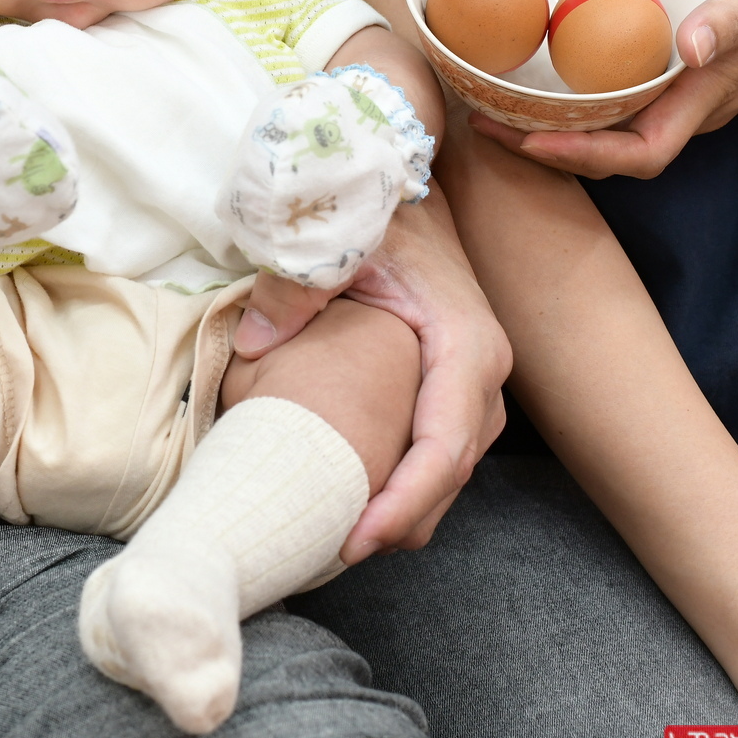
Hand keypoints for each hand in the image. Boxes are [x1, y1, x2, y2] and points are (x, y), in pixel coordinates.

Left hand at [232, 188, 509, 561]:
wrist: (406, 184)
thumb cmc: (377, 211)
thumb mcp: (338, 237)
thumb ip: (296, 284)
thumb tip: (255, 344)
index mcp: (464, 344)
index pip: (444, 448)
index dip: (403, 503)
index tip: (355, 540)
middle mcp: (482, 372)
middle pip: (451, 475)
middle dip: (398, 522)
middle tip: (329, 554)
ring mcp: (475, 384)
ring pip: (450, 473)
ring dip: (403, 511)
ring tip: (336, 540)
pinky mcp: (456, 388)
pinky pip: (439, 455)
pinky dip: (405, 486)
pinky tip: (355, 503)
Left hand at [471, 0, 737, 179]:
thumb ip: (732, 17)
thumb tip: (690, 45)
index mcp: (704, 98)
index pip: (639, 155)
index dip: (582, 158)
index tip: (527, 142)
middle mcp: (689, 110)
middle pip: (611, 156)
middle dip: (546, 150)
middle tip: (481, 123)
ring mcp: (684, 100)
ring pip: (612, 135)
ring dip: (555, 130)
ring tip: (494, 108)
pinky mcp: (680, 81)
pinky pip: (620, 108)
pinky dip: (577, 104)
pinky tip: (543, 79)